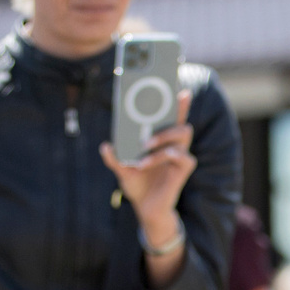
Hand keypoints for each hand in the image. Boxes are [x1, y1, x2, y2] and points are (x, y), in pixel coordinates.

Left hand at [100, 90, 196, 248]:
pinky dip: (163, 155)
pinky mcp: (183, 169)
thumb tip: (106, 146)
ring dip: (163, 135)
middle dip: (175, 106)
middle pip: (181, 118)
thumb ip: (114, 157)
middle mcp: (174, 143)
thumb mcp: (121, 168)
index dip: (175, 98)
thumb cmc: (137, 183)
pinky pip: (180, 155)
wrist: (146, 208)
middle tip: (161, 102)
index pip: (170, 114)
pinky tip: (149, 159)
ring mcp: (180, 155)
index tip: (174, 81)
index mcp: (161, 138)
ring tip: (145, 144)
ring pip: (182, 133)